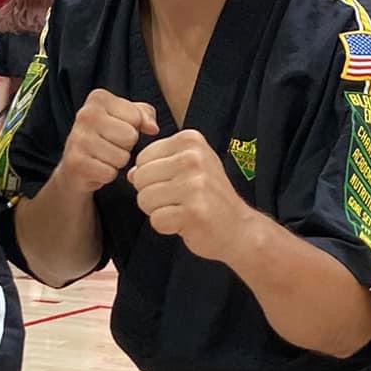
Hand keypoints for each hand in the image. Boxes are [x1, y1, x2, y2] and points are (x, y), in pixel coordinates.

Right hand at [60, 90, 157, 194]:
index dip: (132, 128)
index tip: (116, 129)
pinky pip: (110, 173)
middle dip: (125, 146)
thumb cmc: (105, 137)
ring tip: (102, 156)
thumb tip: (153, 129)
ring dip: (117, 162)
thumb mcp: (126, 117)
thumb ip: (145, 115)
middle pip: (130, 137)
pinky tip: (95, 168)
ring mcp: (78, 138)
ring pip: (122, 157)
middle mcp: (85, 114)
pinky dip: (107, 175)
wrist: (74, 166)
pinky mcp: (76, 162)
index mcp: (98, 98)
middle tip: (109, 145)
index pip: (136, 117)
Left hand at [129, 130, 254, 263]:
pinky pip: (156, 220)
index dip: (152, 177)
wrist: (239, 229)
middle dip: (152, 195)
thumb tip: (130, 173)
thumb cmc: (211, 198)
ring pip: (144, 199)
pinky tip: (186, 223)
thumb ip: (158, 165)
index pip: (142, 158)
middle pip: (140, 178)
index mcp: (190, 141)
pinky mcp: (194, 211)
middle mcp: (193, 158)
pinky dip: (166, 227)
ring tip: (182, 210)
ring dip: (159, 211)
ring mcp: (195, 184)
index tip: (176, 184)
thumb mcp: (189, 169)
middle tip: (179, 201)